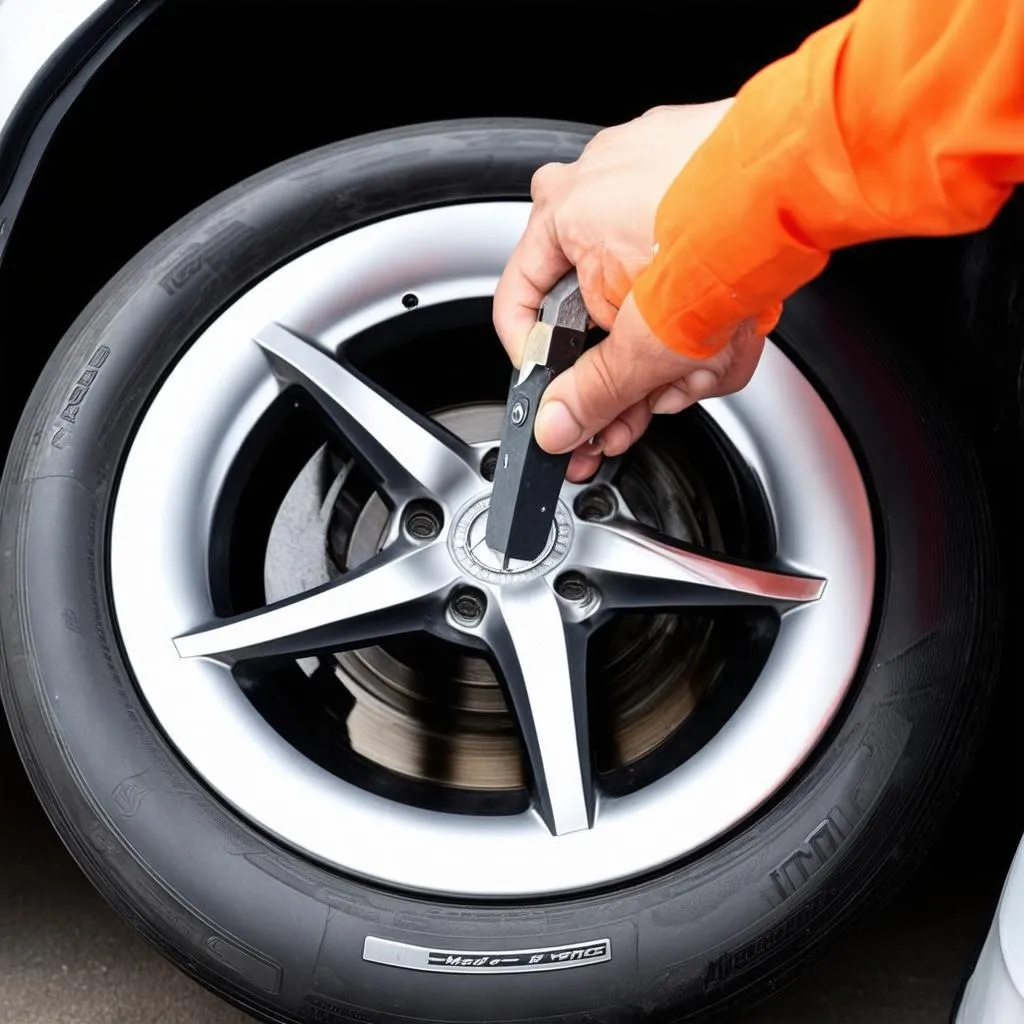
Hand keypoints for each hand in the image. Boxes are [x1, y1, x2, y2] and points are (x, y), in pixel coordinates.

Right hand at [492, 101, 766, 481]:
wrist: (803, 181)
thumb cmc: (724, 233)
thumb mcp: (645, 343)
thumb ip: (594, 392)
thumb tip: (559, 424)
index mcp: (560, 213)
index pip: (519, 303)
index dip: (538, 365)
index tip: (560, 397)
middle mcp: (598, 184)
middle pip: (594, 308)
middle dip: (628, 369)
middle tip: (642, 404)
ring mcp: (653, 176)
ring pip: (646, 292)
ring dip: (677, 346)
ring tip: (706, 364)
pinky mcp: (703, 183)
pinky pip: (687, 262)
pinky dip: (706, 304)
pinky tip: (728, 333)